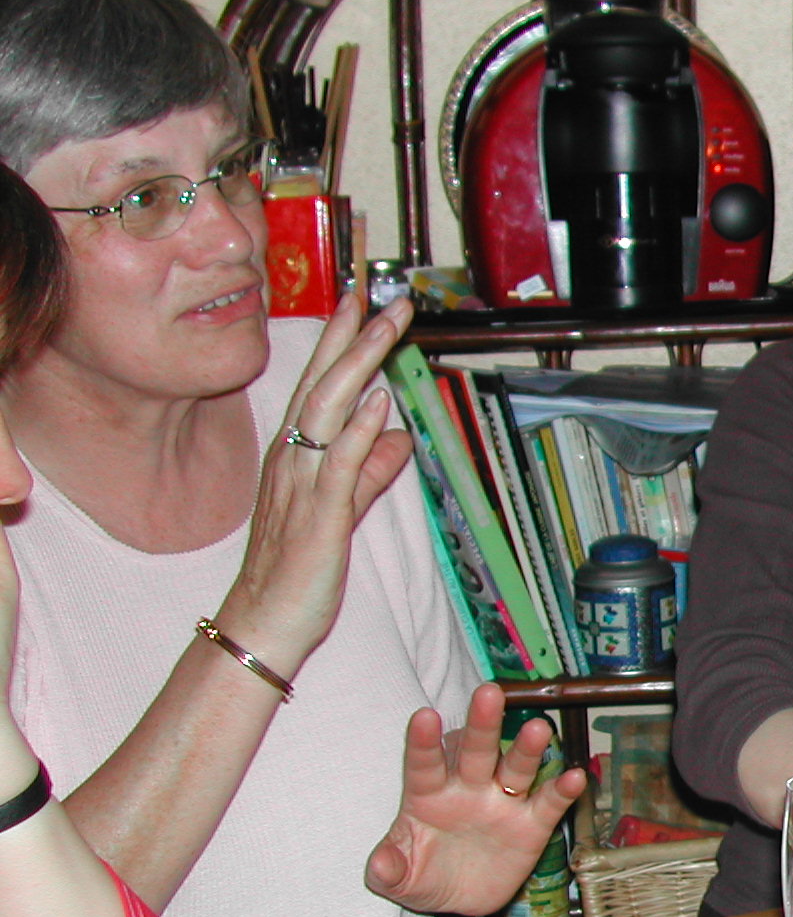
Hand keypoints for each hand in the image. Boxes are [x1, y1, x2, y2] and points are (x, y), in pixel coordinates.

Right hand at [214, 294, 418, 675]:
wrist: (267, 619)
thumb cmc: (301, 566)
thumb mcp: (343, 507)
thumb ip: (370, 469)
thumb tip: (401, 435)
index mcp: (296, 453)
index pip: (320, 384)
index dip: (341, 342)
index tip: (362, 302)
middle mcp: (292, 458)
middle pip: (322, 384)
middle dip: (352, 337)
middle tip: (381, 297)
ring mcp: (301, 483)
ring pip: (328, 411)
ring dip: (358, 367)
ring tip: (383, 328)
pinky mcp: (317, 515)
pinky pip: (337, 464)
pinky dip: (357, 430)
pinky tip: (378, 402)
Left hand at [364, 682, 585, 914]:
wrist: (460, 899)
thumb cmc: (423, 875)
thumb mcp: (399, 879)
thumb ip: (389, 870)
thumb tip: (378, 866)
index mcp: (429, 795)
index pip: (424, 765)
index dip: (424, 742)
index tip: (424, 716)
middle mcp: (468, 790)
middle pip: (476, 751)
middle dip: (483, 724)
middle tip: (489, 693)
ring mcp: (502, 804)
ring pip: (515, 769)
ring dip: (527, 749)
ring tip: (538, 728)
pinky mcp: (531, 825)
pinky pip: (548, 804)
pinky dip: (562, 790)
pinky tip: (574, 777)